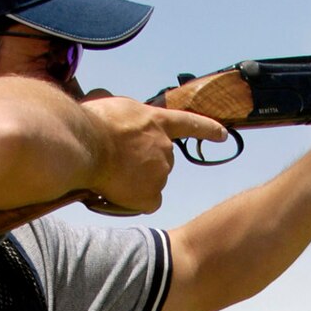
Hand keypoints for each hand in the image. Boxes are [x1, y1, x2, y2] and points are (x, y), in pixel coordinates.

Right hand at [79, 94, 227, 212]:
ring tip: (112, 173)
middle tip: (119, 161)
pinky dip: (136, 200)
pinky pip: (148, 202)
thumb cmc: (94, 123)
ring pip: (152, 181)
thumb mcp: (116, 107)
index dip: (207, 129)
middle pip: (161, 160)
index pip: (189, 123)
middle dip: (144, 162)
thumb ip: (129, 120)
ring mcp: (160, 172)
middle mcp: (164, 147)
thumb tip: (121, 126)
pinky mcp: (151, 194)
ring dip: (136, 180)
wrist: (88, 144)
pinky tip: (120, 193)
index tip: (223, 134)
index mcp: (157, 122)